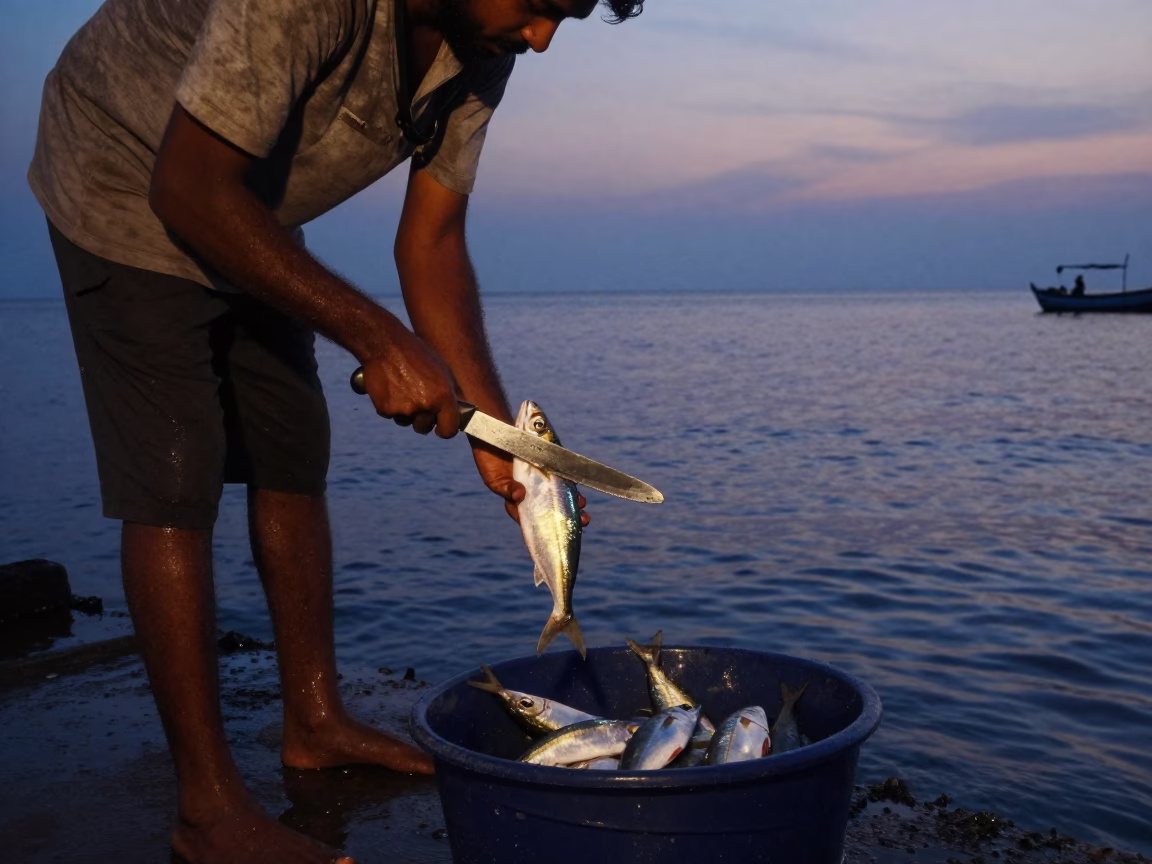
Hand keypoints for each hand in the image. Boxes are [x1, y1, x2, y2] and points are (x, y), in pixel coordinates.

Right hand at [358, 325, 459, 437]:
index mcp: (443, 397)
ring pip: (406, 422)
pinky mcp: (386, 409)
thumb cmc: (416, 354)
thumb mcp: (442, 371)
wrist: (385, 345)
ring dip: (405, 412)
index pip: (449, 429)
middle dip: (422, 420)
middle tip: (418, 403)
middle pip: (424, 427)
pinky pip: (391, 415)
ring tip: (403, 389)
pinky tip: (391, 388)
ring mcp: (404, 410)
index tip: (441, 428)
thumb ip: (448, 394)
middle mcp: (425, 406)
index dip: (445, 430)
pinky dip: (391, 406)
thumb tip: (454, 412)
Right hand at [471, 443, 589, 525]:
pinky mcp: (547, 462)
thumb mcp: (495, 478)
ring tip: (583, 506)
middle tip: (583, 521)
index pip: (532, 517)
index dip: (545, 525)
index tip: (557, 531)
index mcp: (518, 499)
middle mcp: (531, 490)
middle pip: (551, 508)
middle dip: (567, 516)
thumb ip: (506, 488)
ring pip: (559, 493)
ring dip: (572, 501)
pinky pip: (560, 474)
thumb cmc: (489, 459)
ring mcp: (540, 477)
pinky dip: (569, 482)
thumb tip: (520, 496)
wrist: (494, 431)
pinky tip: (578, 488)